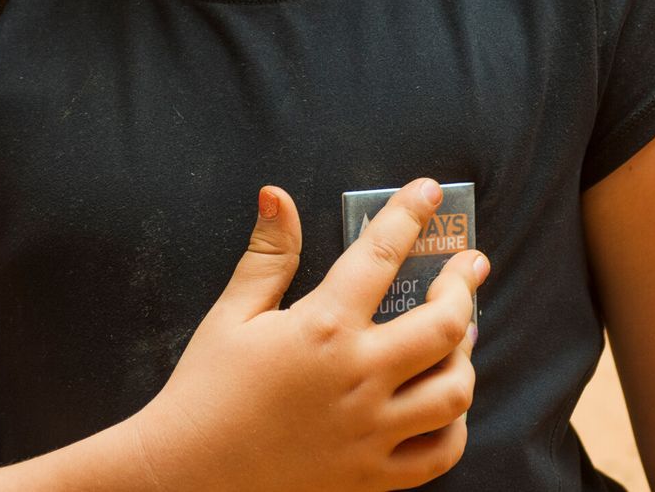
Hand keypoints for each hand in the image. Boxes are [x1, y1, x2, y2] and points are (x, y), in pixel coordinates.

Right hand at [131, 178, 487, 491]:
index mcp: (322, 328)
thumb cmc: (205, 391)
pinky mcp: (371, 476)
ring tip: (460, 335)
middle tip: (468, 266)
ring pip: (454, 392)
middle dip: (463, 285)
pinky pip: (440, 453)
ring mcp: (370, 431)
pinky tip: (445, 402)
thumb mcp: (231, 314)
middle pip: (445, 325)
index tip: (427, 190)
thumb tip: (277, 196)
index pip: (381, 253)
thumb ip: (267, 255)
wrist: (185, 476)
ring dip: (466, 357)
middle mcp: (357, 377)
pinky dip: (455, 426)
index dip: (409, 214)